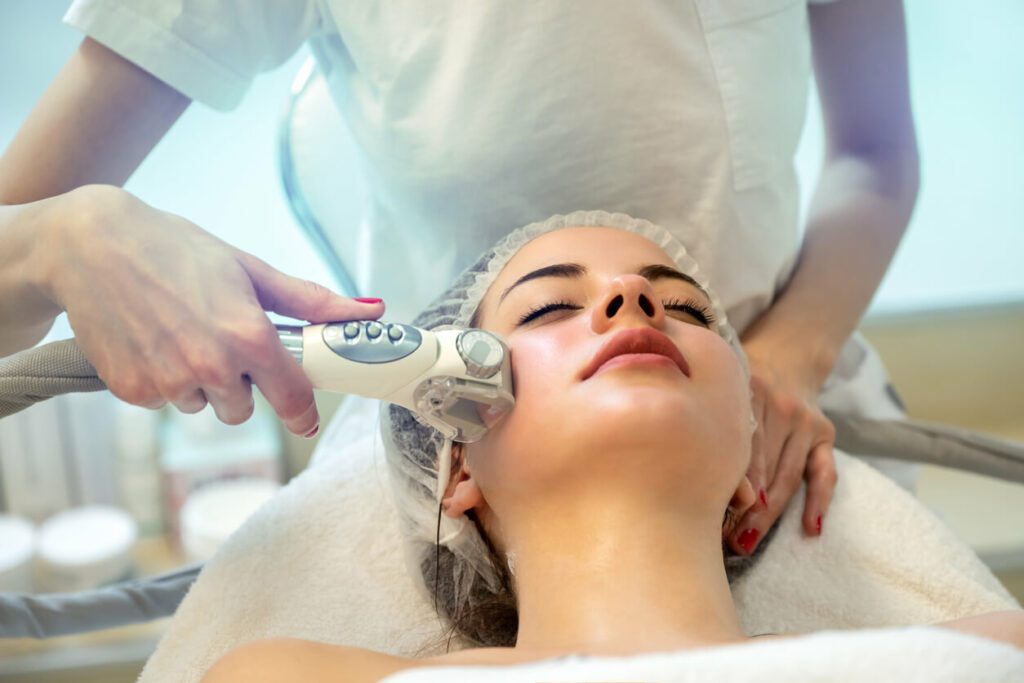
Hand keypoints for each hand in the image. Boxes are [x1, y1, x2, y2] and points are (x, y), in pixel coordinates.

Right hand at [39, 185, 383, 435]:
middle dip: (241, 384)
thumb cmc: (175, 249)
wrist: (89, 245)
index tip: (305, 416)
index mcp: (248, 337)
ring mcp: (168, 383)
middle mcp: (211, 367)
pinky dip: (161, 379)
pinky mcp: (132, 390)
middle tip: (222, 343)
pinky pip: (162, 401)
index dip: (302, 411)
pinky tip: (151, 340)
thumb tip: (368, 310)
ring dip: (199, 381)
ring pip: (202, 405)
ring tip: (180, 332)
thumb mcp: (250, 269)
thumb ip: (311, 301)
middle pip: (244, 409)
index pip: (293, 400)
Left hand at [726, 342, 837, 555]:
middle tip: (725, 540)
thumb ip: (708, 423)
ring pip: (787, 475)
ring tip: (748, 540)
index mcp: (746, 392)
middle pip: (761, 466)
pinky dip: (819, 501)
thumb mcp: (721, 392)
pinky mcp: (824, 431)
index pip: (737, 447)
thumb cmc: (736, 388)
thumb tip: (687, 480)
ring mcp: (804, 419)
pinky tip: (810, 529)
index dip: (726, 484)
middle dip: (743, 507)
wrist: (783, 358)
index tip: (708, 516)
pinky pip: (824, 472)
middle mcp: (779, 405)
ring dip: (770, 513)